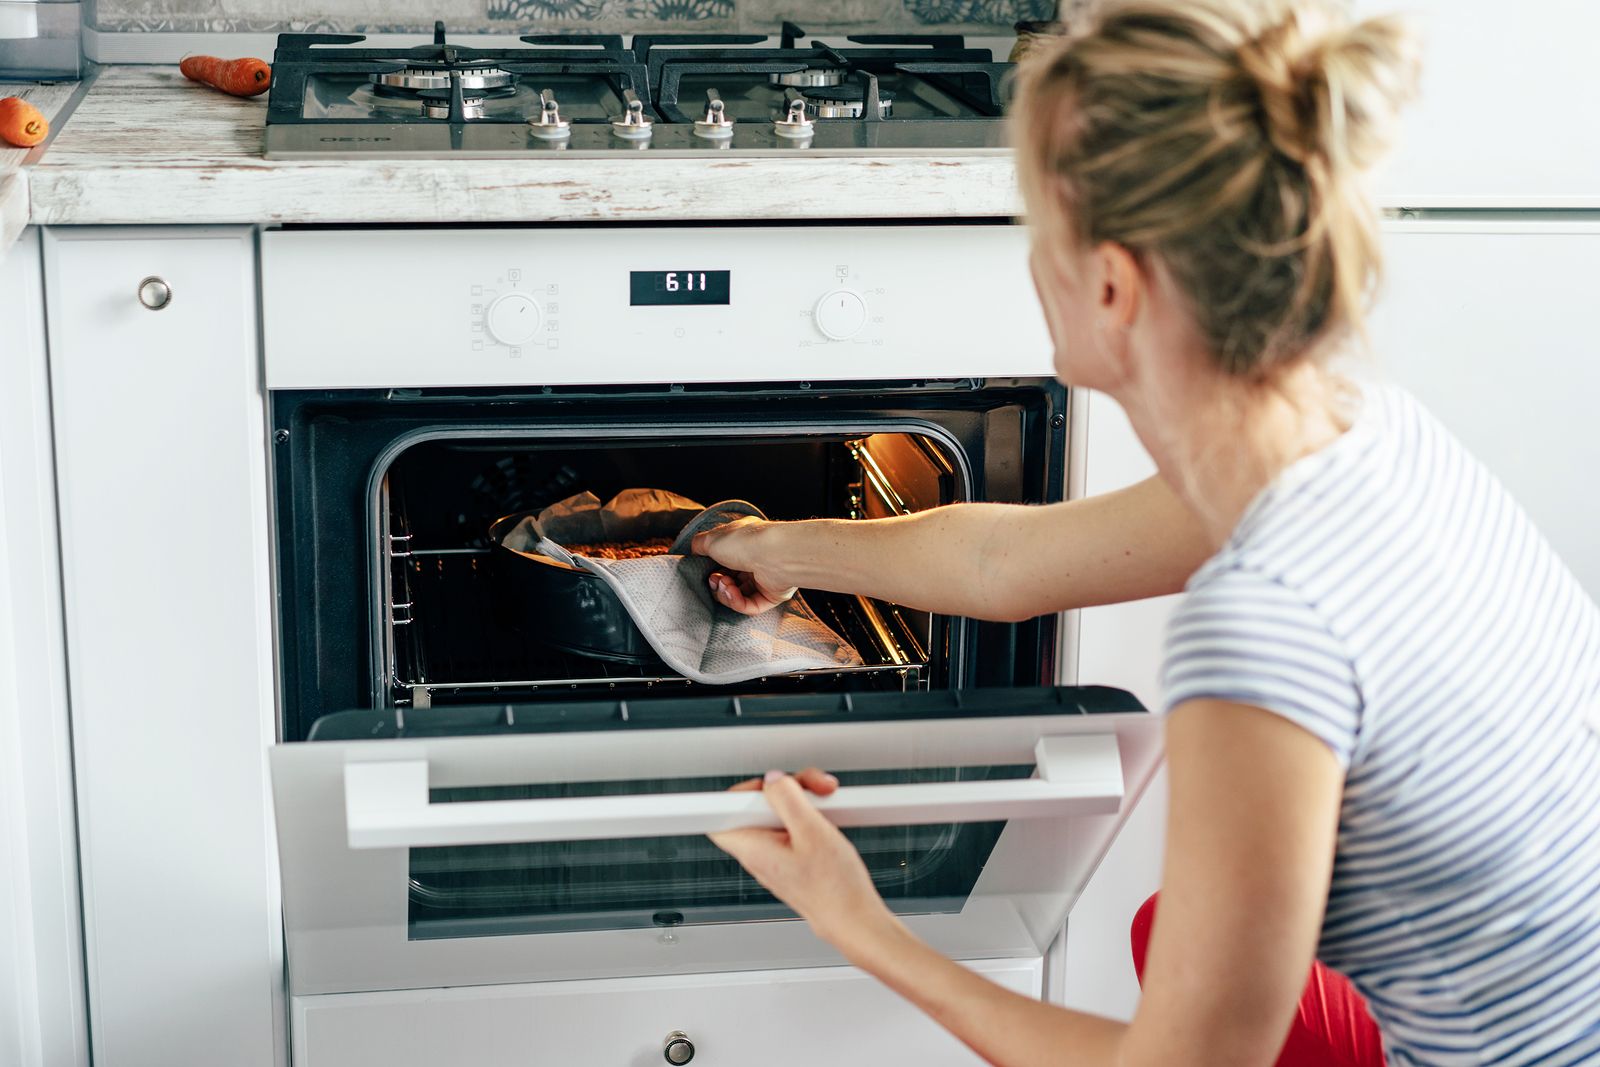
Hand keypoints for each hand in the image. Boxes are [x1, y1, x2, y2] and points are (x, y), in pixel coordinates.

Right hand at [690, 517, 797, 615]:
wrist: (772, 554)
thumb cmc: (743, 542)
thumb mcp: (711, 539)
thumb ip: (699, 545)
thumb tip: (695, 551)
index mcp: (745, 542)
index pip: (724, 559)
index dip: (711, 568)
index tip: (706, 570)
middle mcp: (756, 559)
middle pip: (729, 580)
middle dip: (717, 583)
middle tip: (715, 580)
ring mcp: (765, 578)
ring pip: (738, 595)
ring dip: (725, 593)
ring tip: (725, 585)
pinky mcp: (772, 596)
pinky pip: (749, 606)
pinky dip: (736, 602)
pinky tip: (732, 593)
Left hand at [710, 769, 899, 949]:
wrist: (853, 917)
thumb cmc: (834, 888)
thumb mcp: (812, 831)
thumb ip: (787, 798)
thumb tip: (772, 780)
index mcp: (753, 848)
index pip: (718, 815)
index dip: (740, 793)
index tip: (764, 786)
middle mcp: (758, 854)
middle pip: (755, 808)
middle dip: (785, 792)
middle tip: (809, 792)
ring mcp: (774, 858)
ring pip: (776, 816)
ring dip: (801, 804)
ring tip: (824, 808)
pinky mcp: (789, 860)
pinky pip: (789, 830)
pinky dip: (808, 819)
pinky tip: (826, 821)